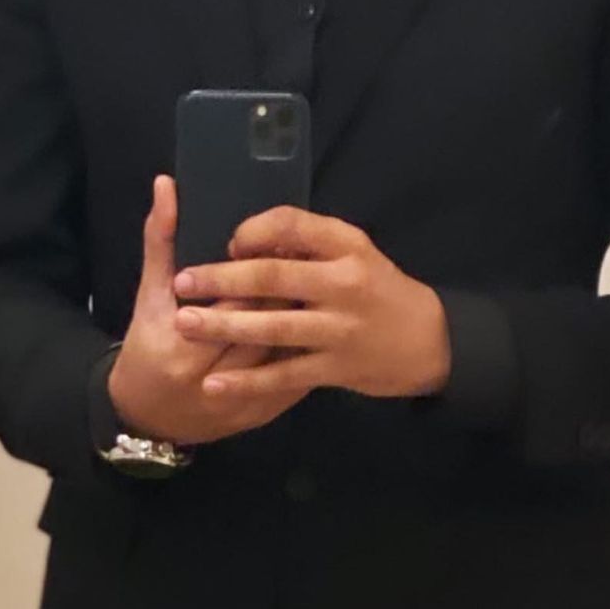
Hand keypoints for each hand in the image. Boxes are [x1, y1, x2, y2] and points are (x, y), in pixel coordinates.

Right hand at [106, 176, 313, 445]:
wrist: (146, 418)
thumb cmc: (146, 346)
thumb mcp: (149, 293)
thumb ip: (160, 239)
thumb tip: (166, 185)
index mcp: (182, 344)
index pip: (236, 298)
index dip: (261, 266)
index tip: (280, 240)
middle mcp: (211, 379)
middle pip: (266, 324)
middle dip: (289, 290)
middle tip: (305, 258)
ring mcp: (240, 404)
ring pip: (286, 352)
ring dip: (303, 317)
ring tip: (317, 285)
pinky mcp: (261, 417)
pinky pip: (295, 380)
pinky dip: (308, 350)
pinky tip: (320, 323)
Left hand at [171, 205, 451, 402]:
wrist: (426, 339)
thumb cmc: (377, 287)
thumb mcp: (353, 251)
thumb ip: (309, 243)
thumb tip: (250, 239)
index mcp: (346, 245)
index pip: (292, 224)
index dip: (254, 231)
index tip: (227, 242)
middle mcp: (343, 283)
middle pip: (273, 276)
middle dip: (221, 279)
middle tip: (183, 282)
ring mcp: (340, 328)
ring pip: (273, 326)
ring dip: (224, 325)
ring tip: (185, 323)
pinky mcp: (337, 368)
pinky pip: (284, 375)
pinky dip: (248, 381)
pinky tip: (215, 384)